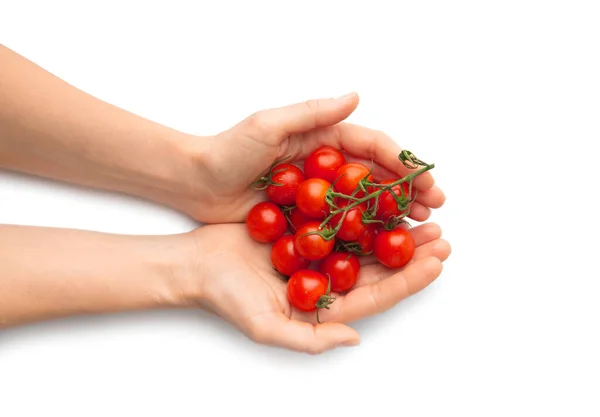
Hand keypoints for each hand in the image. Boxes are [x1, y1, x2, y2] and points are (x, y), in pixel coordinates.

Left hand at [175, 93, 444, 222]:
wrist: (196, 181)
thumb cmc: (228, 149)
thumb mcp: (268, 125)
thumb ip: (312, 113)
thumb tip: (356, 96)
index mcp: (323, 139)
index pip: (372, 147)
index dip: (402, 163)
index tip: (425, 181)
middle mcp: (326, 165)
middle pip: (376, 176)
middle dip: (408, 190)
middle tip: (435, 208)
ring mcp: (318, 193)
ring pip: (364, 203)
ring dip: (394, 213)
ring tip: (419, 227)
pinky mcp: (305, 217)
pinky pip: (341, 225)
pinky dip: (364, 233)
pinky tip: (382, 246)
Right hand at [184, 222, 450, 353]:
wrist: (196, 263)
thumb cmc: (225, 297)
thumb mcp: (265, 327)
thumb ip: (309, 339)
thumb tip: (354, 338)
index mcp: (324, 307)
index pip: (376, 296)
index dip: (408, 281)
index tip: (436, 264)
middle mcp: (327, 280)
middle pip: (379, 267)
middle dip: (413, 253)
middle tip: (442, 236)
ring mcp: (318, 253)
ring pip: (365, 241)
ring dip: (395, 228)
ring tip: (424, 215)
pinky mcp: (305, 228)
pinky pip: (340, 218)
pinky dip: (362, 209)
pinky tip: (381, 196)